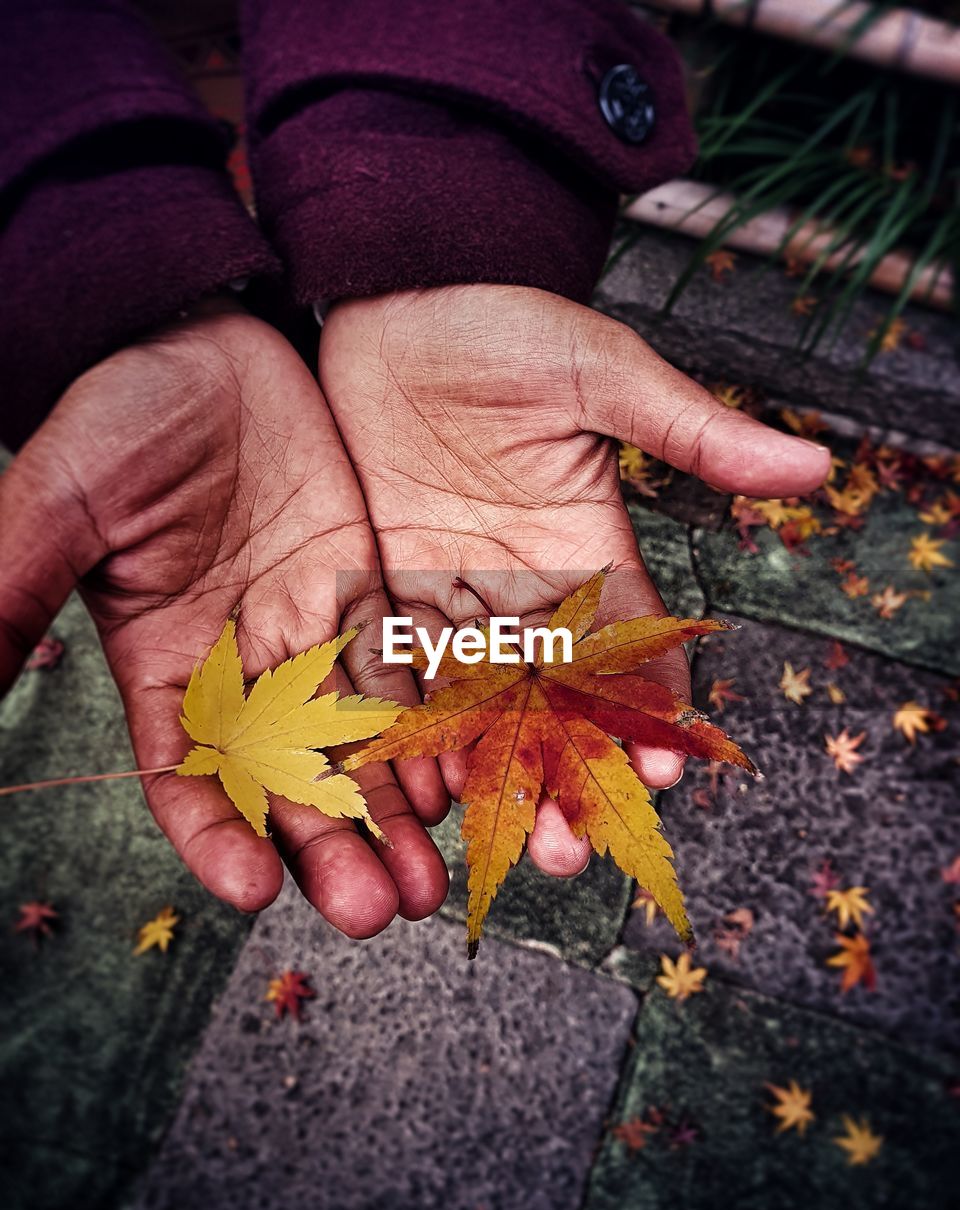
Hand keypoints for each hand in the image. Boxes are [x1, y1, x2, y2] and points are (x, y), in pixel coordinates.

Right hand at [0, 302, 448, 934]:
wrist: (200, 336)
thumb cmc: (120, 411)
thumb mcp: (63, 502)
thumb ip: (12, 590)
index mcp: (165, 664)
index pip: (188, 776)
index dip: (216, 835)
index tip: (254, 890)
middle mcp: (243, 665)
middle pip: (289, 781)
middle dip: (330, 848)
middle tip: (379, 911)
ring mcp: (310, 629)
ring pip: (356, 742)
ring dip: (392, 812)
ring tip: (431, 880)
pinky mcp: (367, 588)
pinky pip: (405, 671)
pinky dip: (428, 727)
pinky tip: (461, 781)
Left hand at [319, 285, 829, 874]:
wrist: (398, 299)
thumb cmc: (503, 323)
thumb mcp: (602, 372)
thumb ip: (689, 432)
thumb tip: (812, 464)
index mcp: (588, 548)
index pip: (632, 646)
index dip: (651, 709)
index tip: (668, 768)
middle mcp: (526, 587)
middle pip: (556, 700)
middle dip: (567, 774)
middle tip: (570, 849)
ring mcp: (455, 592)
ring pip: (480, 704)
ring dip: (492, 775)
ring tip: (499, 843)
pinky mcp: (387, 585)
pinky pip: (401, 672)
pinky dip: (411, 729)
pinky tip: (419, 789)